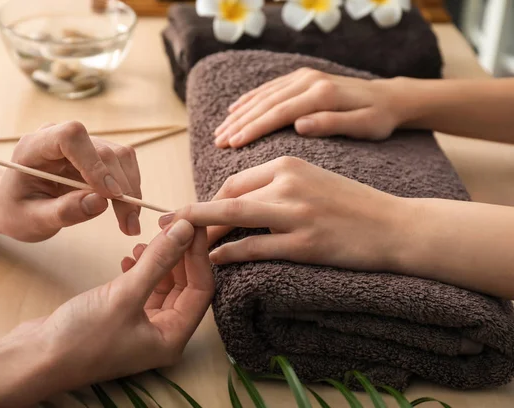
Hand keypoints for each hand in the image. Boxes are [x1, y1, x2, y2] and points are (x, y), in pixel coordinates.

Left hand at [0, 121, 141, 241]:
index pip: (71, 137)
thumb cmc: (16, 210)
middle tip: (129, 224)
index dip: (94, 163)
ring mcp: (83, 144)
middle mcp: (62, 138)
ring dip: (131, 190)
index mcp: (35, 146)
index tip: (109, 195)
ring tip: (130, 224)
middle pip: (104, 151)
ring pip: (121, 157)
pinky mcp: (98, 156)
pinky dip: (130, 190)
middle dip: (121, 188)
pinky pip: (124, 166)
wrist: (14, 204)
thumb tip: (101, 203)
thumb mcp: (32, 219)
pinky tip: (127, 212)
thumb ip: (63, 211)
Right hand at [9, 220, 212, 393]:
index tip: (193, 224)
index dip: (198, 255)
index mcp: (171, 338)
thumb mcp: (124, 295)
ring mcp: (142, 327)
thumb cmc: (79, 338)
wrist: (32, 358)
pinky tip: (128, 257)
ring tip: (145, 242)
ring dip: (159, 261)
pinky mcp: (122, 318)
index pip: (201, 289)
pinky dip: (141, 271)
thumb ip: (158, 261)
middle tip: (171, 225)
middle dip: (179, 255)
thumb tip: (186, 230)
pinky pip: (143, 289)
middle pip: (185, 286)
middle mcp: (162, 335)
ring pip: (164, 286)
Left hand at [160, 157, 405, 271]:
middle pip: (227, 195)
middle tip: (171, 226)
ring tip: (183, 245)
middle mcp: (290, 183)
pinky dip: (230, 253)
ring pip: (234, 217)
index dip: (210, 199)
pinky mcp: (305, 243)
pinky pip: (255, 247)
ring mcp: (297, 213)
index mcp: (290, 164)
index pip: (235, 180)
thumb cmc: (353, 204)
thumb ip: (278, 184)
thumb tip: (240, 199)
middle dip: (194, 213)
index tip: (195, 214)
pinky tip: (216, 259)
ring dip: (203, 232)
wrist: (396, 225)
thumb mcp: (314, 180)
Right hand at [213, 68, 400, 148]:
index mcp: (322, 94)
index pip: (280, 112)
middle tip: (218, 142)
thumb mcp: (364, 126)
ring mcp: (305, 76)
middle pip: (266, 103)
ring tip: (219, 132)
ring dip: (239, 113)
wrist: (390, 97)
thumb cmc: (379, 119)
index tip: (233, 144)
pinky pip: (270, 88)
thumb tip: (300, 125)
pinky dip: (250, 99)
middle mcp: (310, 80)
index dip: (254, 128)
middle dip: (239, 123)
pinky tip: (234, 109)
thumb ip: (332, 124)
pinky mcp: (303, 77)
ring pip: (264, 95)